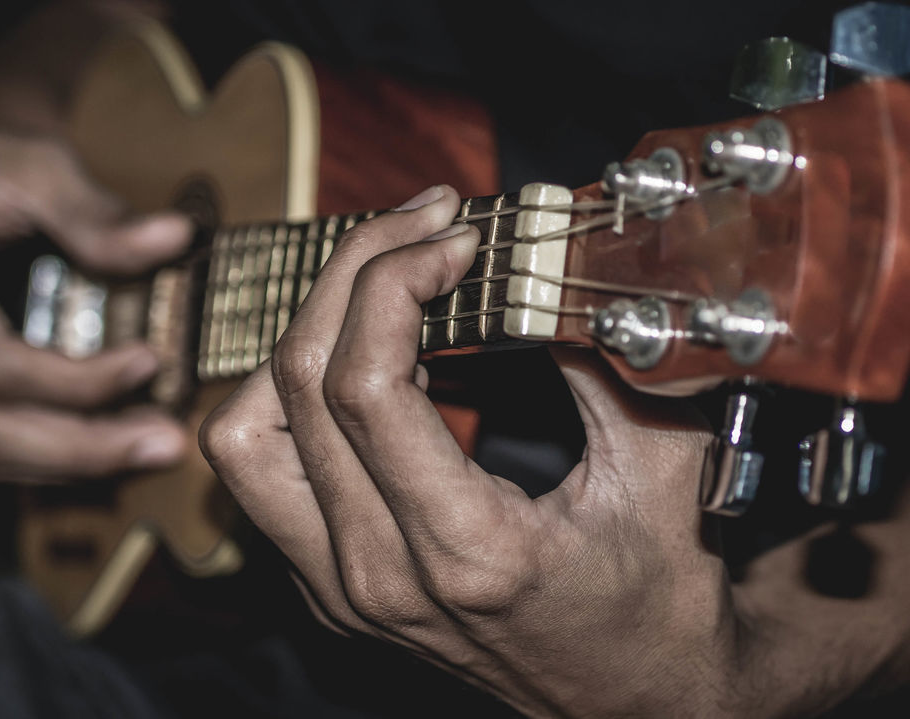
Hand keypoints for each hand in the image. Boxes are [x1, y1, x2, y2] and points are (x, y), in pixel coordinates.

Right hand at [0, 91, 191, 482]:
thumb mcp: (32, 162)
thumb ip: (97, 212)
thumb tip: (174, 238)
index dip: (77, 382)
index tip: (150, 362)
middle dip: (82, 449)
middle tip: (163, 445)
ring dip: (64, 464)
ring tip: (143, 451)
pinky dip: (33, 455)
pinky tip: (96, 446)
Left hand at [201, 185, 739, 716]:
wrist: (641, 705)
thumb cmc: (663, 600)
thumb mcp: (660, 469)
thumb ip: (605, 360)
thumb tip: (551, 254)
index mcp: (463, 551)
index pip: (365, 386)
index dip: (394, 278)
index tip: (454, 234)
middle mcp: (378, 575)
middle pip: (296, 386)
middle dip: (351, 274)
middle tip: (421, 225)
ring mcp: (342, 589)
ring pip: (246, 436)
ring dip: (299, 342)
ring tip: (379, 292)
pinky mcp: (331, 587)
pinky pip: (267, 474)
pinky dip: (299, 400)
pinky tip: (378, 362)